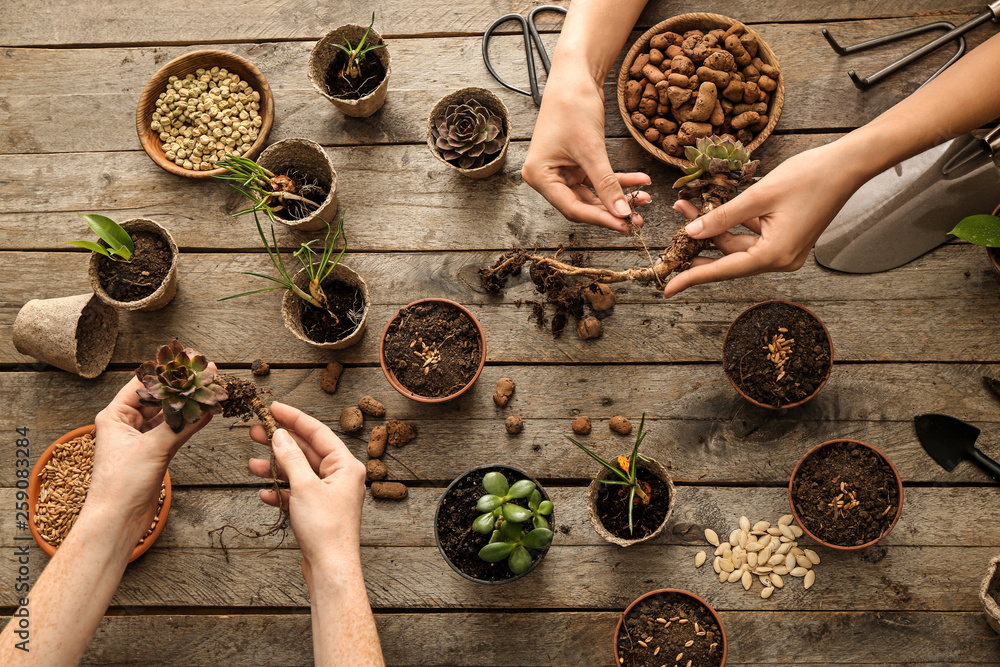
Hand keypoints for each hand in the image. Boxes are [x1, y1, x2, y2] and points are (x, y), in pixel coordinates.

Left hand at [87, 376, 212, 542]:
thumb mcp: (152, 448)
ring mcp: (142, 440)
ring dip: (189, 405)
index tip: (190, 362)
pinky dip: (191, 424)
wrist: (118, 521)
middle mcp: (127, 425)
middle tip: (206, 374)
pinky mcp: (154, 454)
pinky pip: (176, 432)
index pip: (142, 384)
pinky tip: (208, 413)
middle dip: (183, 388)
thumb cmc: (121, 485)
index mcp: (115, 416)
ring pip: (169, 415)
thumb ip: (180, 425)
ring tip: (211, 390)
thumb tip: (204, 406)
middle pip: (159, 398)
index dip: (167, 372)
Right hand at [249, 402, 366, 577]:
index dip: (293, 417)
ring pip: (298, 473)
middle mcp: (340, 476)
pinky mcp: (318, 511)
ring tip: (251, 464)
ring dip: (275, 468)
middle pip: (306, 451)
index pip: (317, 432)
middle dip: (280, 442)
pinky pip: (297, 494)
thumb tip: (280, 435)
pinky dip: (280, 491)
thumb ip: (290, 458)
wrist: (330, 569)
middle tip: (254, 431)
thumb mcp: (304, 487)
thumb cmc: (325, 528)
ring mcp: (329, 494)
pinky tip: (263, 493)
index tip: (273, 407)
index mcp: (346, 465)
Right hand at [521, 63, 650, 233]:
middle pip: (583, 204)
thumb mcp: (592, 149)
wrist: (574, 75)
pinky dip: (618, 180)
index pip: (572, 208)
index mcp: (539, 176)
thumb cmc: (573, 106)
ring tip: (644, 200)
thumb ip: (606, 184)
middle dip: (612, 210)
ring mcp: (561, 170)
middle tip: (638, 220)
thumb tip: (623, 213)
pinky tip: (640, 181)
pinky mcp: (575, 161)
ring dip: (618, 196)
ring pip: (593, 193)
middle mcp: (547, 176)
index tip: (625, 224)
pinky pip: (598, 178)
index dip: (601, 218)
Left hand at [661, 140, 865, 296]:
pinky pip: (751, 236)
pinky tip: (714, 207)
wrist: (847, 165)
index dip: (692, 277)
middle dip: (699, 241)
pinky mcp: (786, 238)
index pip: (724, 271)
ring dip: (713, 228)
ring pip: (738, 244)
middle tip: (674, 225)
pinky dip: (732, 223)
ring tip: (687, 206)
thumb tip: (692, 233)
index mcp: (775, 256)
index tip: (667, 288)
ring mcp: (785, 251)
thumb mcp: (758, 196)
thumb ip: (723, 217)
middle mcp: (780, 260)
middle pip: (729, 257)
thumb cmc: (808, 177)